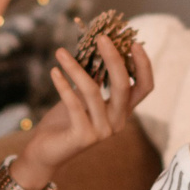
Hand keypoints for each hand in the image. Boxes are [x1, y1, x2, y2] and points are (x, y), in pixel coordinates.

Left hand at [17, 35, 156, 179]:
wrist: (46, 152)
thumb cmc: (64, 120)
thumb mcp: (82, 96)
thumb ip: (93, 78)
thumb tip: (96, 47)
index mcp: (122, 111)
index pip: (144, 87)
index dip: (144, 65)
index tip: (135, 42)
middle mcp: (117, 122)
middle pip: (123, 86)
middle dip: (114, 58)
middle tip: (101, 37)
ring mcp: (102, 131)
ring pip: (93, 91)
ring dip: (75, 68)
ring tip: (60, 52)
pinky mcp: (84, 137)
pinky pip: (74, 104)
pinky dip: (63, 85)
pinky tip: (54, 71)